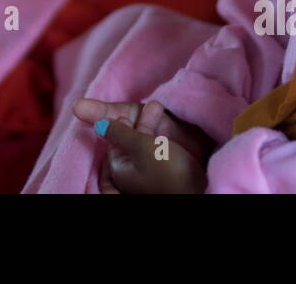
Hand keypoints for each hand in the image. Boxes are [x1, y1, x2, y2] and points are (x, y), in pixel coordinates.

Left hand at [73, 98, 209, 193]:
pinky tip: (169, 131)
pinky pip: (157, 152)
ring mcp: (147, 175)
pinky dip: (161, 139)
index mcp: (119, 169)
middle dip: (142, 121)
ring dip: (152, 126)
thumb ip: (118, 132)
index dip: (125, 121)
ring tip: (162, 108)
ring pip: (145, 144)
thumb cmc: (167, 168)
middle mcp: (130, 173)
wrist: (201, 190)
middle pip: (130, 140)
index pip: (114, 138)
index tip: (138, 110)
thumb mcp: (140, 145)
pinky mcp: (164, 174)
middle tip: (156, 105)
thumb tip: (94, 122)